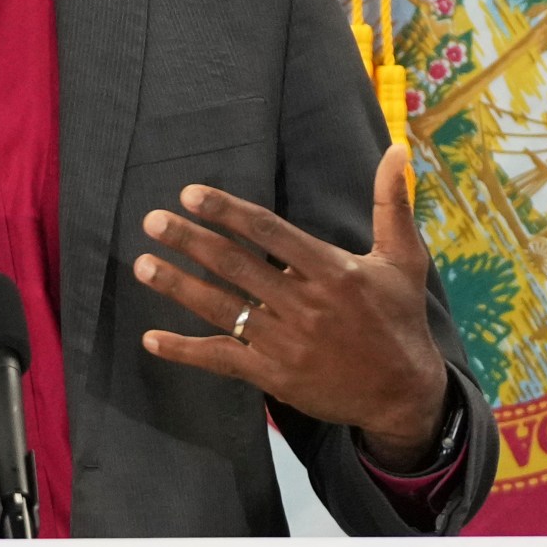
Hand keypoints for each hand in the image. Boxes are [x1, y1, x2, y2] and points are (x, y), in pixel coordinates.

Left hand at [131, 145, 447, 470]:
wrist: (405, 395)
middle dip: (190, 241)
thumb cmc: (400, 319)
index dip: (227, 212)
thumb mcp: (404, 260)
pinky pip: (221, 358)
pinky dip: (184, 350)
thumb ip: (392, 205)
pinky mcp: (273, 376)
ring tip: (142, 264)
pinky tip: (151, 339)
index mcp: (333, 271)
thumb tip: (396, 151)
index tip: (190, 194)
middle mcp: (305, 305)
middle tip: (152, 221)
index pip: (269, 232)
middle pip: (236, 266)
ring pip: (221, 309)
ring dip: (178, 286)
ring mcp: (285, 342)